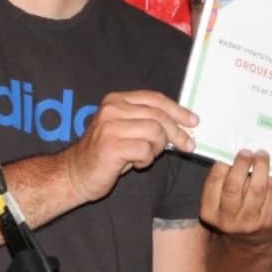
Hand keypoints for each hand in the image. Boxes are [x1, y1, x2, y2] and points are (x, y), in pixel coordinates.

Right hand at [63, 90, 196, 202]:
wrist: (77, 172)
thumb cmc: (108, 153)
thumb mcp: (128, 130)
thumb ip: (149, 121)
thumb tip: (184, 123)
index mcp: (117, 100)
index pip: (155, 99)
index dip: (178, 110)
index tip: (193, 121)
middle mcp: (112, 109)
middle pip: (159, 116)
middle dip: (177, 133)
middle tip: (187, 146)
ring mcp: (110, 126)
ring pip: (155, 132)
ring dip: (158, 148)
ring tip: (147, 155)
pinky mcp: (111, 145)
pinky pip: (145, 150)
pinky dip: (146, 160)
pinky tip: (136, 163)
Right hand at [200, 150, 271, 246]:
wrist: (249, 242)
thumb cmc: (233, 214)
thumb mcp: (219, 204)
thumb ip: (222, 183)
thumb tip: (232, 154)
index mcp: (209, 212)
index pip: (213, 182)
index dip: (222, 164)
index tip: (230, 151)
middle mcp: (227, 219)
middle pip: (234, 186)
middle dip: (241, 164)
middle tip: (247, 151)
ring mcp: (248, 222)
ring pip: (255, 189)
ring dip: (260, 168)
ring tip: (262, 156)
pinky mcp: (266, 221)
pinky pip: (270, 195)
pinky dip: (271, 180)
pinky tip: (270, 171)